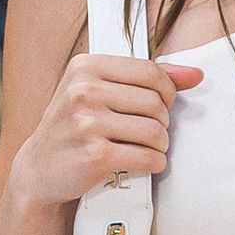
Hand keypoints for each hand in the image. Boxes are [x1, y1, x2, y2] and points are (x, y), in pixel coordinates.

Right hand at [13, 51, 203, 209]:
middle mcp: (84, 91)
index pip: (149, 71)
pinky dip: (154, 163)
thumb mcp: (96, 91)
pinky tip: (146, 163)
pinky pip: (147, 157)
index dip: (167, 91)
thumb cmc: (73, 126)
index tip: (163, 104)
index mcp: (85, 67)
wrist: (40, 168)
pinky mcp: (96, 155)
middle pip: (155, 103)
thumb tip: (195, 74)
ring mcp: (88, 124)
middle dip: (162, 121)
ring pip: (154, 131)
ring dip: (160, 144)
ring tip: (148, 148)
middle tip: (150, 132)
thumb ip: (143, 79)